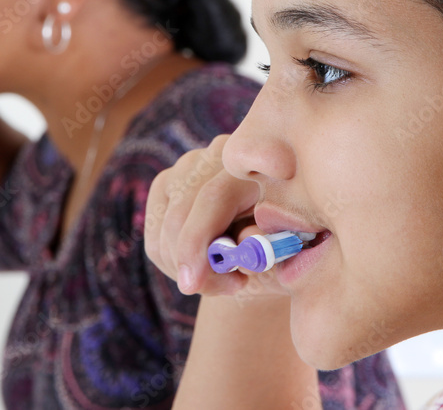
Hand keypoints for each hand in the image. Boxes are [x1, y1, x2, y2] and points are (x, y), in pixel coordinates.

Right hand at [144, 135, 286, 298]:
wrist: (271, 240)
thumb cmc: (287, 246)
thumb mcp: (288, 250)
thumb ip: (268, 247)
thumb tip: (244, 243)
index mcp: (257, 164)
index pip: (213, 198)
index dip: (197, 241)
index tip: (191, 284)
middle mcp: (219, 154)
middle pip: (181, 213)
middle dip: (191, 263)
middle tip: (229, 288)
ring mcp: (188, 164)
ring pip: (164, 226)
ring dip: (186, 266)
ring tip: (225, 277)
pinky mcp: (167, 182)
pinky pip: (153, 231)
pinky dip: (171, 260)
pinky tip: (203, 265)